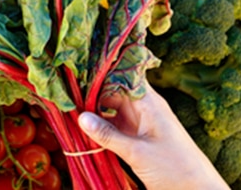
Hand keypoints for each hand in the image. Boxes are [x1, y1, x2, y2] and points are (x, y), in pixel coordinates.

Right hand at [78, 81, 228, 189]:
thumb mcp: (137, 152)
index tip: (74, 73)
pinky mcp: (136, 138)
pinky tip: (83, 131)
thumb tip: (80, 117)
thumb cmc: (175, 168)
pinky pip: (113, 126)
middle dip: (89, 94)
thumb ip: (107, 135)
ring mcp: (139, 122)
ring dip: (92, 112)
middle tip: (64, 97)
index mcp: (148, 102)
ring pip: (110, 109)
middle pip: (111, 91)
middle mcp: (143, 107)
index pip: (120, 76)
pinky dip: (99, 128)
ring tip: (68, 112)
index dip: (99, 72)